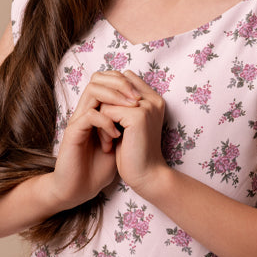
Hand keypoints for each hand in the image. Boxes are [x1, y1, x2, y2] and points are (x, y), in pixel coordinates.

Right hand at [50, 71, 140, 208]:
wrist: (81, 189)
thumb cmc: (100, 168)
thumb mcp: (120, 143)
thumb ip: (128, 124)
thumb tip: (148, 110)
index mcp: (95, 110)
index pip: (106, 81)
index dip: (125, 82)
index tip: (143, 97)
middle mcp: (85, 111)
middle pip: (98, 78)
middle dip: (121, 84)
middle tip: (138, 99)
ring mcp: (78, 120)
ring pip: (93, 91)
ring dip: (114, 98)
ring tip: (130, 111)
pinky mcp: (73, 133)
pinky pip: (89, 115)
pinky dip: (106, 122)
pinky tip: (116, 135)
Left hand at [100, 71, 168, 200]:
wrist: (145, 176)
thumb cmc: (134, 153)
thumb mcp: (129, 124)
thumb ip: (123, 104)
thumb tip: (106, 84)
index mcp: (154, 99)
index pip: (124, 80)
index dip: (111, 98)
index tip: (111, 121)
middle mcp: (153, 99)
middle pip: (114, 88)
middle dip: (105, 107)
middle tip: (107, 131)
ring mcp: (146, 106)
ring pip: (108, 99)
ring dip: (102, 119)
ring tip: (109, 138)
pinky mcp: (138, 115)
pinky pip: (107, 111)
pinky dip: (103, 128)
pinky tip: (110, 143)